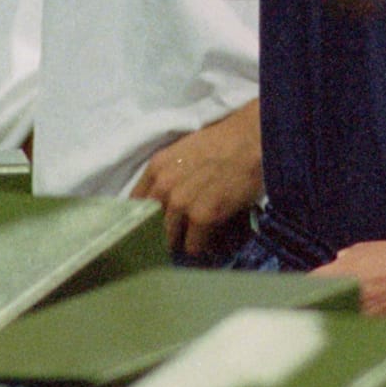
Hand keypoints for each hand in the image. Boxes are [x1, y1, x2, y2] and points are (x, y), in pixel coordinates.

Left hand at [130, 104, 262, 258]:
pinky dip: (201, 246)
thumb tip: (162, 202)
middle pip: (149, 225)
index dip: (141, 217)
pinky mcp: (203, 217)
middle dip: (161, 232)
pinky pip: (193, 246)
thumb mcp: (182, 152)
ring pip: (170, 239)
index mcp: (156, 168)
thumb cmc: (222, 143)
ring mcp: (182, 203)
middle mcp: (164, 187)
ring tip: (193, 236)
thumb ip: (167, 175)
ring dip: (182, 240)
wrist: (251, 140)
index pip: (134, 204)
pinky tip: (209, 238)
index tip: (148, 226)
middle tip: (175, 235)